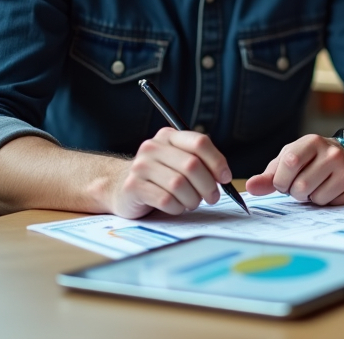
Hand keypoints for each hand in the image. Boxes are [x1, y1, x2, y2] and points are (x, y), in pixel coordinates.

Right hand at [109, 127, 232, 218]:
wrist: (118, 187)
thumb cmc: (157, 177)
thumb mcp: (176, 161)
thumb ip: (199, 161)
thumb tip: (224, 176)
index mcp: (168, 136)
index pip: (199, 142)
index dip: (217, 161)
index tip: (225, 178)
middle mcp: (153, 147)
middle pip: (192, 165)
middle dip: (208, 186)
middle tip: (212, 197)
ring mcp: (141, 166)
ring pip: (179, 184)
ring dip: (192, 199)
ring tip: (192, 203)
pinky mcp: (133, 186)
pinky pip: (165, 199)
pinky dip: (177, 207)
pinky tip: (176, 207)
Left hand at [245, 134, 343, 205]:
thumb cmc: (312, 159)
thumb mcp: (290, 160)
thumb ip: (269, 176)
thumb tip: (249, 188)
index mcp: (311, 141)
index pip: (288, 164)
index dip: (281, 180)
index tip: (285, 180)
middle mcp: (331, 152)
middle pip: (300, 187)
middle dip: (296, 192)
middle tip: (304, 184)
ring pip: (315, 198)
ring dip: (311, 198)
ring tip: (318, 185)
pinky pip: (330, 204)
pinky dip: (326, 201)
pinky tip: (331, 188)